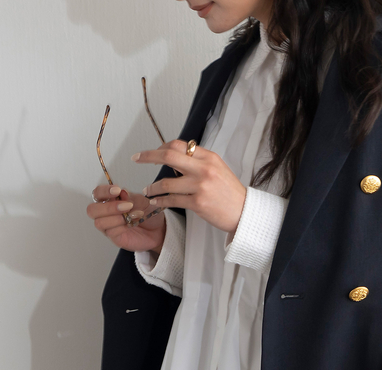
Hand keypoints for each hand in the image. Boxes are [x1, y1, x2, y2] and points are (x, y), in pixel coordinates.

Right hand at [87, 186, 166, 252]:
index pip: (97, 193)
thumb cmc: (148, 213)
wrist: (159, 228)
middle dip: (108, 207)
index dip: (103, 191)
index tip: (117, 190)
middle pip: (92, 210)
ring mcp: (108, 227)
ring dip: (117, 218)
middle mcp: (105, 214)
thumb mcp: (142, 201)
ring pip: (100, 222)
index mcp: (109, 200)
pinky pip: (111, 232)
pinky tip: (133, 223)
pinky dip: (122, 226)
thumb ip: (131, 197)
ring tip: (133, 215)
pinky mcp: (115, 238)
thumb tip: (122, 192)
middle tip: (127, 206)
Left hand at [132, 139, 246, 235]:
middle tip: (136, 158)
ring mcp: (200, 186)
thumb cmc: (231, 193)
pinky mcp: (198, 203)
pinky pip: (172, 200)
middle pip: (169, 155)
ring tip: (147, 190)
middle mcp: (204, 169)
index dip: (161, 147)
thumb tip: (176, 159)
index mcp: (209, 157)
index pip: (179, 145)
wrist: (244, 212)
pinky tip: (156, 202)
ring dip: (153, 187)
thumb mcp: (218, 170)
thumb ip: (199, 163)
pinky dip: (161, 201)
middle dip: (148, 156)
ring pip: (166, 182)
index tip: (151, 153)